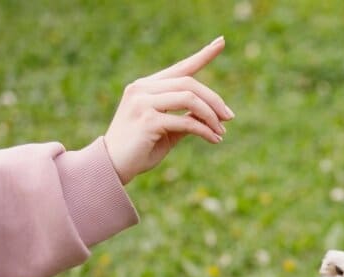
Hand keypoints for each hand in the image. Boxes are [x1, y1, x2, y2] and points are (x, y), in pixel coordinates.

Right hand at [104, 36, 234, 183]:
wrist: (114, 167)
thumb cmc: (141, 149)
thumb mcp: (168, 130)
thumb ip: (186, 117)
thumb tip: (213, 114)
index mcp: (147, 86)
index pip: (180, 68)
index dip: (202, 55)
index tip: (221, 42)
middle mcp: (142, 88)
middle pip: (189, 83)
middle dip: (214, 100)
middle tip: (230, 117)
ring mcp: (143, 102)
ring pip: (189, 98)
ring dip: (211, 115)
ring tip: (222, 131)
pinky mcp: (147, 120)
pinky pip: (186, 121)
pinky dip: (204, 130)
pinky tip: (214, 139)